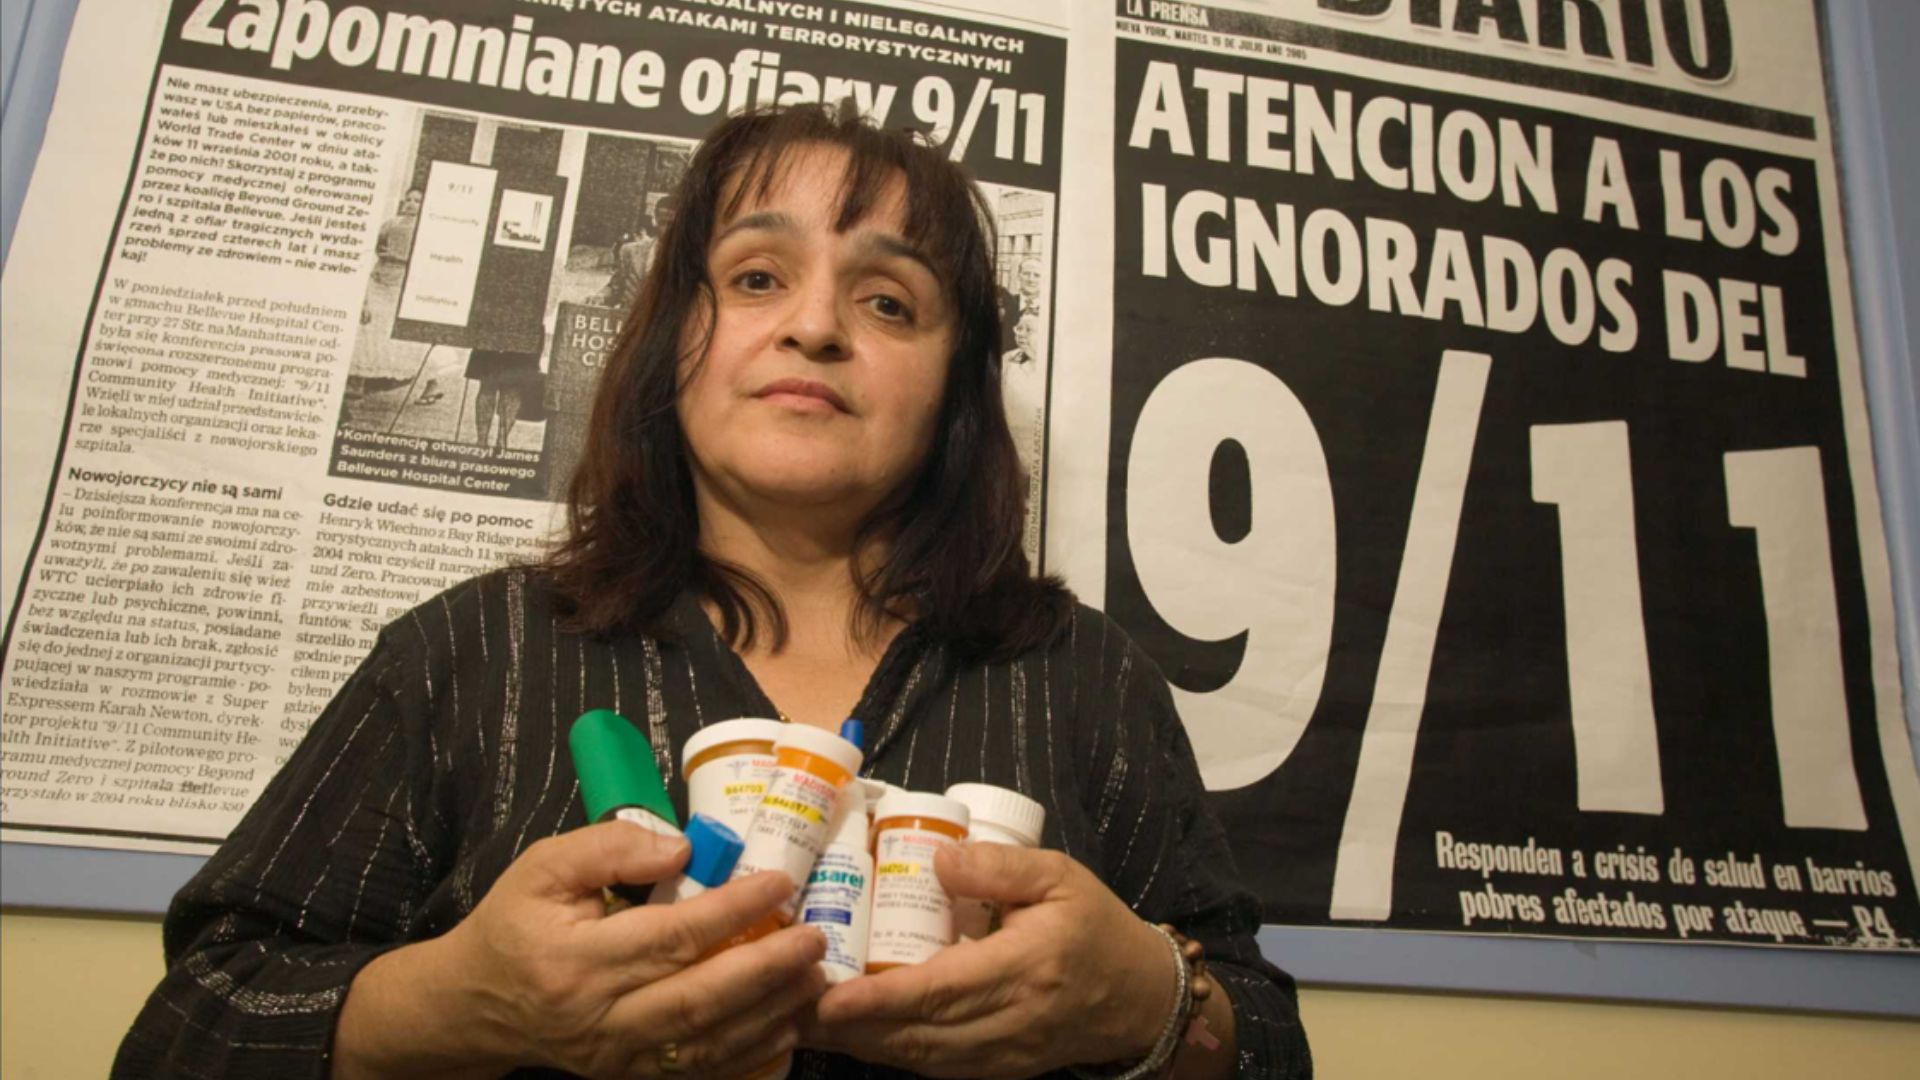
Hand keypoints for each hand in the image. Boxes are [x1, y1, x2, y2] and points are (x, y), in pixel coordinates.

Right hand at [430, 820, 826, 1076]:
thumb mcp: (543, 867)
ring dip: (769, 1013)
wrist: (474, 1006)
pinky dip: (749, 1055)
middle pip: (698, 997)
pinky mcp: (627, 1077)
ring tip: (813, 977)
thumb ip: (610, 847)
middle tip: (813, 938)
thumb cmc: (515, 925)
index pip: (671, 935)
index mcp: (577, 959)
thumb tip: (684, 847)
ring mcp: (615, 1057)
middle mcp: (599, 1017)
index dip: (732, 910)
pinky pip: (698, 1074)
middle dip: (766, 968)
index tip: (779, 882)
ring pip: (706, 1043)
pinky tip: (787, 1027)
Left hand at [806, 843, 1177, 1077]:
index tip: (826, 996)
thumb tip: (936, 860)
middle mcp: (1010, 1021)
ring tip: (806, 1020)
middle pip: (918, 1034)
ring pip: (921, 1057)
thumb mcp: (1059, 877)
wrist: (1140, 996)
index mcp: (1025, 968)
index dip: (877, 1001)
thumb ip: (998, 867)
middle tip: (790, 1004)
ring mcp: (1004, 1054)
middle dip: (850, 1027)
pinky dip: (892, 1052)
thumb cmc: (1095, 926)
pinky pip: (936, 1066)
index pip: (939, 991)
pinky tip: (857, 1034)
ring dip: (863, 1044)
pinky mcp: (999, 1069)